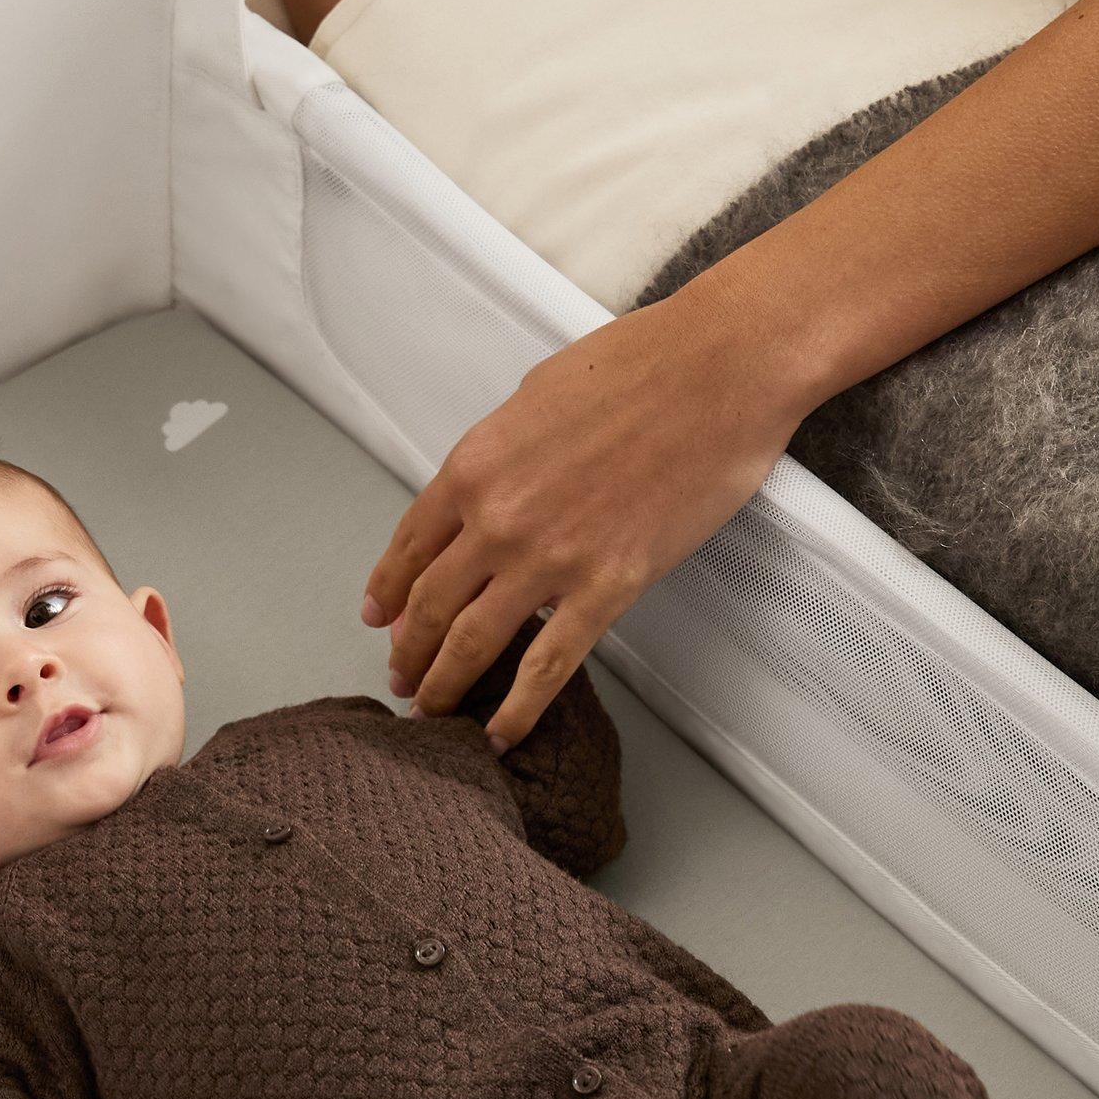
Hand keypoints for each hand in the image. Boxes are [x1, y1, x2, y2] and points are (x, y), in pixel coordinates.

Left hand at [360, 294, 807, 748]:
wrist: (719, 371)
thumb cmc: (640, 366)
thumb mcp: (538, 398)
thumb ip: (503, 456)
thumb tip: (491, 493)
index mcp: (475, 465)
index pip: (410, 545)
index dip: (389, 590)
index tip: (380, 618)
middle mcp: (498, 517)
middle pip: (431, 604)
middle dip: (410, 651)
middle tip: (403, 678)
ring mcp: (550, 558)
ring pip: (475, 643)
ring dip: (446, 685)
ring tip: (435, 712)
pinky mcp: (609, 586)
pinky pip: (549, 666)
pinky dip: (518, 709)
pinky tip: (502, 732)